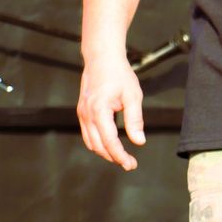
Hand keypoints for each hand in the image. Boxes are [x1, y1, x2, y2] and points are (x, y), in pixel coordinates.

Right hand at [77, 54, 145, 170]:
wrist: (102, 58)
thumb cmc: (118, 73)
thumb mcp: (133, 96)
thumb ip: (135, 120)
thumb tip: (139, 141)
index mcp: (99, 110)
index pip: (109, 141)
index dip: (120, 156)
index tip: (131, 164)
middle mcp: (87, 114)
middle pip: (98, 146)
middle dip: (113, 157)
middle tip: (129, 163)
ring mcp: (82, 113)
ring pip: (91, 142)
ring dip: (105, 152)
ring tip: (121, 156)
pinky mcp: (82, 111)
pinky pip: (88, 134)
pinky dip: (98, 143)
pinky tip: (111, 144)